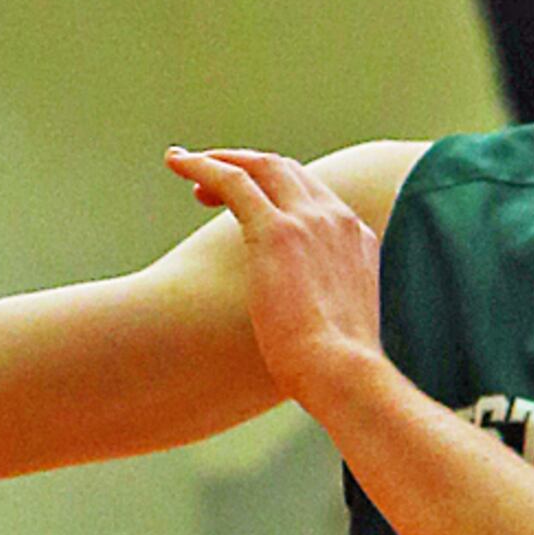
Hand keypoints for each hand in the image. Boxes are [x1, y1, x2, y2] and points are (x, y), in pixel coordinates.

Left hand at [164, 147, 386, 421]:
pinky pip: (233, 180)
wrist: (342, 374)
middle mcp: (336, 220)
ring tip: (185, 165)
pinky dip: (203, 166)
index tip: (248, 200)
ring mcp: (308, 221)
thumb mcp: (340, 326)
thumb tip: (308, 323)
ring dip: (220, 161)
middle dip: (246, 165)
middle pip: (286, 170)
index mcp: (357, 239)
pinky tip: (176, 164)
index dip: (275, 187)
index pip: (313, 194)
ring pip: (258, 167)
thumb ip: (326, 307)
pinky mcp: (276, 231)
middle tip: (209, 178)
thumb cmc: (336, 369)